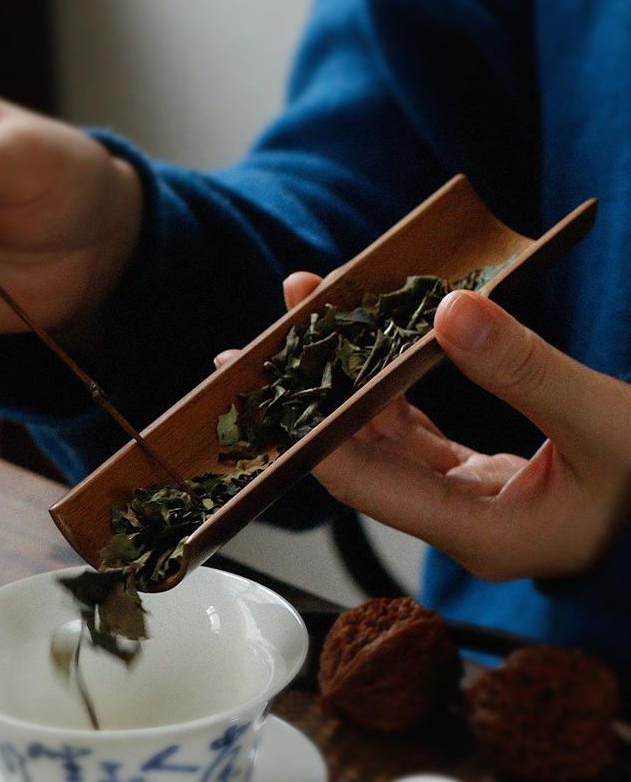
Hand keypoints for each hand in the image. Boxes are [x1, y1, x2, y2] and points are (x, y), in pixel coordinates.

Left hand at [215, 272, 630, 580]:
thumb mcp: (603, 420)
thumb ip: (526, 369)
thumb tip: (450, 311)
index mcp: (481, 534)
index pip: (366, 483)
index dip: (311, 430)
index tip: (268, 382)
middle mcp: (456, 523)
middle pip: (358, 458)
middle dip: (307, 399)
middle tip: (250, 351)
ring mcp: (460, 499)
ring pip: (380, 438)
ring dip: (341, 380)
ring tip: (303, 320)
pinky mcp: (469, 475)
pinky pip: (409, 430)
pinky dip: (385, 387)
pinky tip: (359, 351)